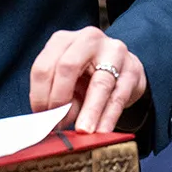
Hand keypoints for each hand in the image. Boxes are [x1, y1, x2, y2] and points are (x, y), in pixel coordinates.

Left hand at [30, 27, 148, 133]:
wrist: (123, 71)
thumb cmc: (88, 76)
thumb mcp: (68, 82)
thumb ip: (59, 98)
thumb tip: (54, 122)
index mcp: (63, 40)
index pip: (43, 66)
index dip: (39, 95)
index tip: (41, 118)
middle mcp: (88, 40)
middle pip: (67, 67)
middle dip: (59, 99)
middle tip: (58, 124)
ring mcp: (114, 51)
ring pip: (99, 83)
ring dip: (90, 111)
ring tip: (83, 131)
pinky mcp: (132, 70)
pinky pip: (119, 96)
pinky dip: (109, 116)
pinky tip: (102, 130)